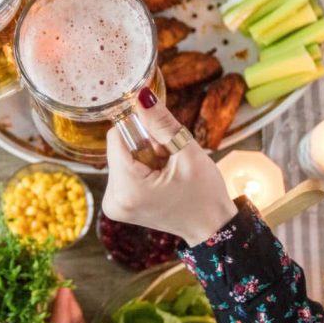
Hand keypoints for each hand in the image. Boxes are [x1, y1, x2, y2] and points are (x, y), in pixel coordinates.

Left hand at [103, 93, 237, 244]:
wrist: (211, 227)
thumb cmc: (205, 194)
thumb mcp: (187, 153)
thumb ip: (161, 123)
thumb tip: (141, 95)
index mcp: (128, 189)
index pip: (116, 137)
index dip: (140, 130)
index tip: (163, 141)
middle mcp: (113, 200)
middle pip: (118, 149)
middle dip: (144, 147)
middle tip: (170, 161)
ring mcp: (113, 205)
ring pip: (121, 158)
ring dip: (144, 158)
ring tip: (167, 173)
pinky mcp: (117, 206)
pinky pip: (123, 171)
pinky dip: (141, 169)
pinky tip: (160, 180)